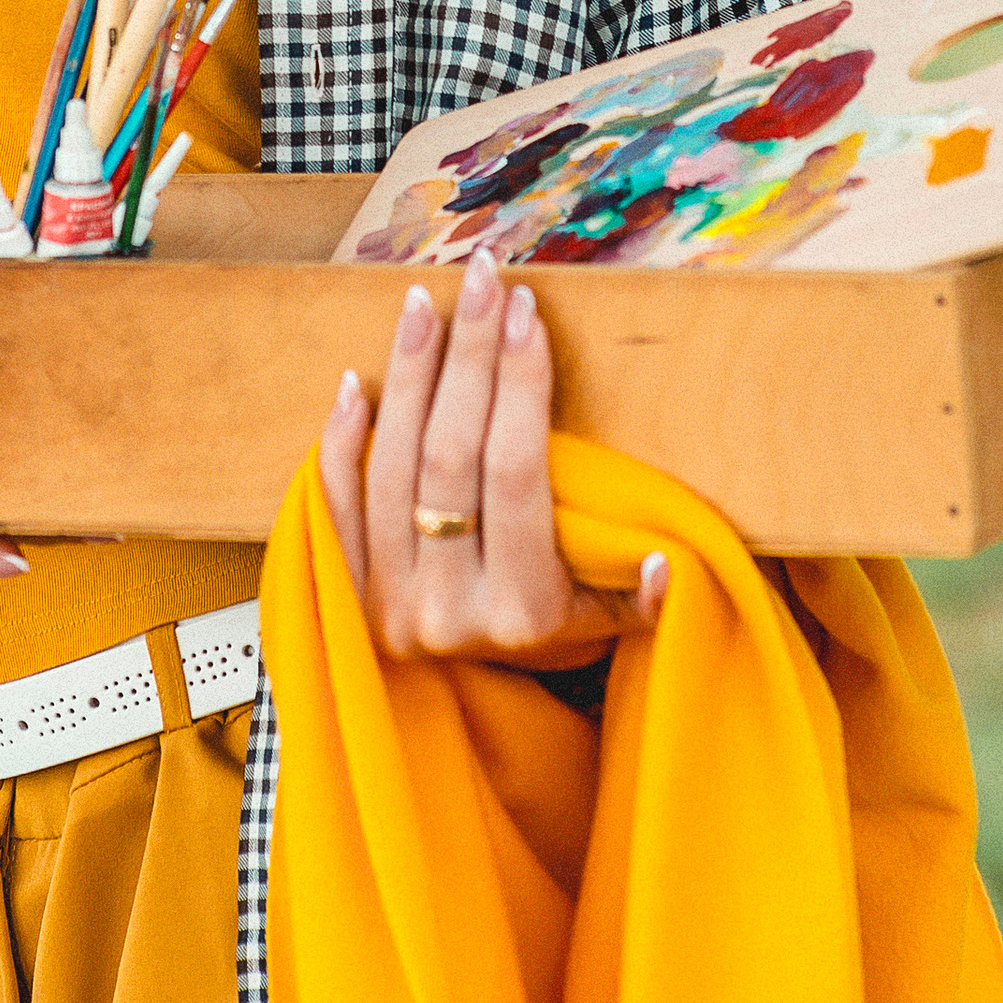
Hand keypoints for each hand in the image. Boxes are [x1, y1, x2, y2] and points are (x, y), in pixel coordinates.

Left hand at [319, 245, 669, 658]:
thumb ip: (640, 599)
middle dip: (470, 357)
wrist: (466, 720)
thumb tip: (669, 561)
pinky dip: (339, 441)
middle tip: (482, 281)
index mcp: (522, 613)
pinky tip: (355, 380)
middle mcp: (446, 610)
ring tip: (422, 304)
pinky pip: (333, 507)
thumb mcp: (606, 627)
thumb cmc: (551, 640)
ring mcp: (386, 602)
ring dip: (405, 377)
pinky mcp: (345, 595)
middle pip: (450, 457)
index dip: (520, 386)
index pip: (516, 474)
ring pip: (390, 468)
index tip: (527, 313)